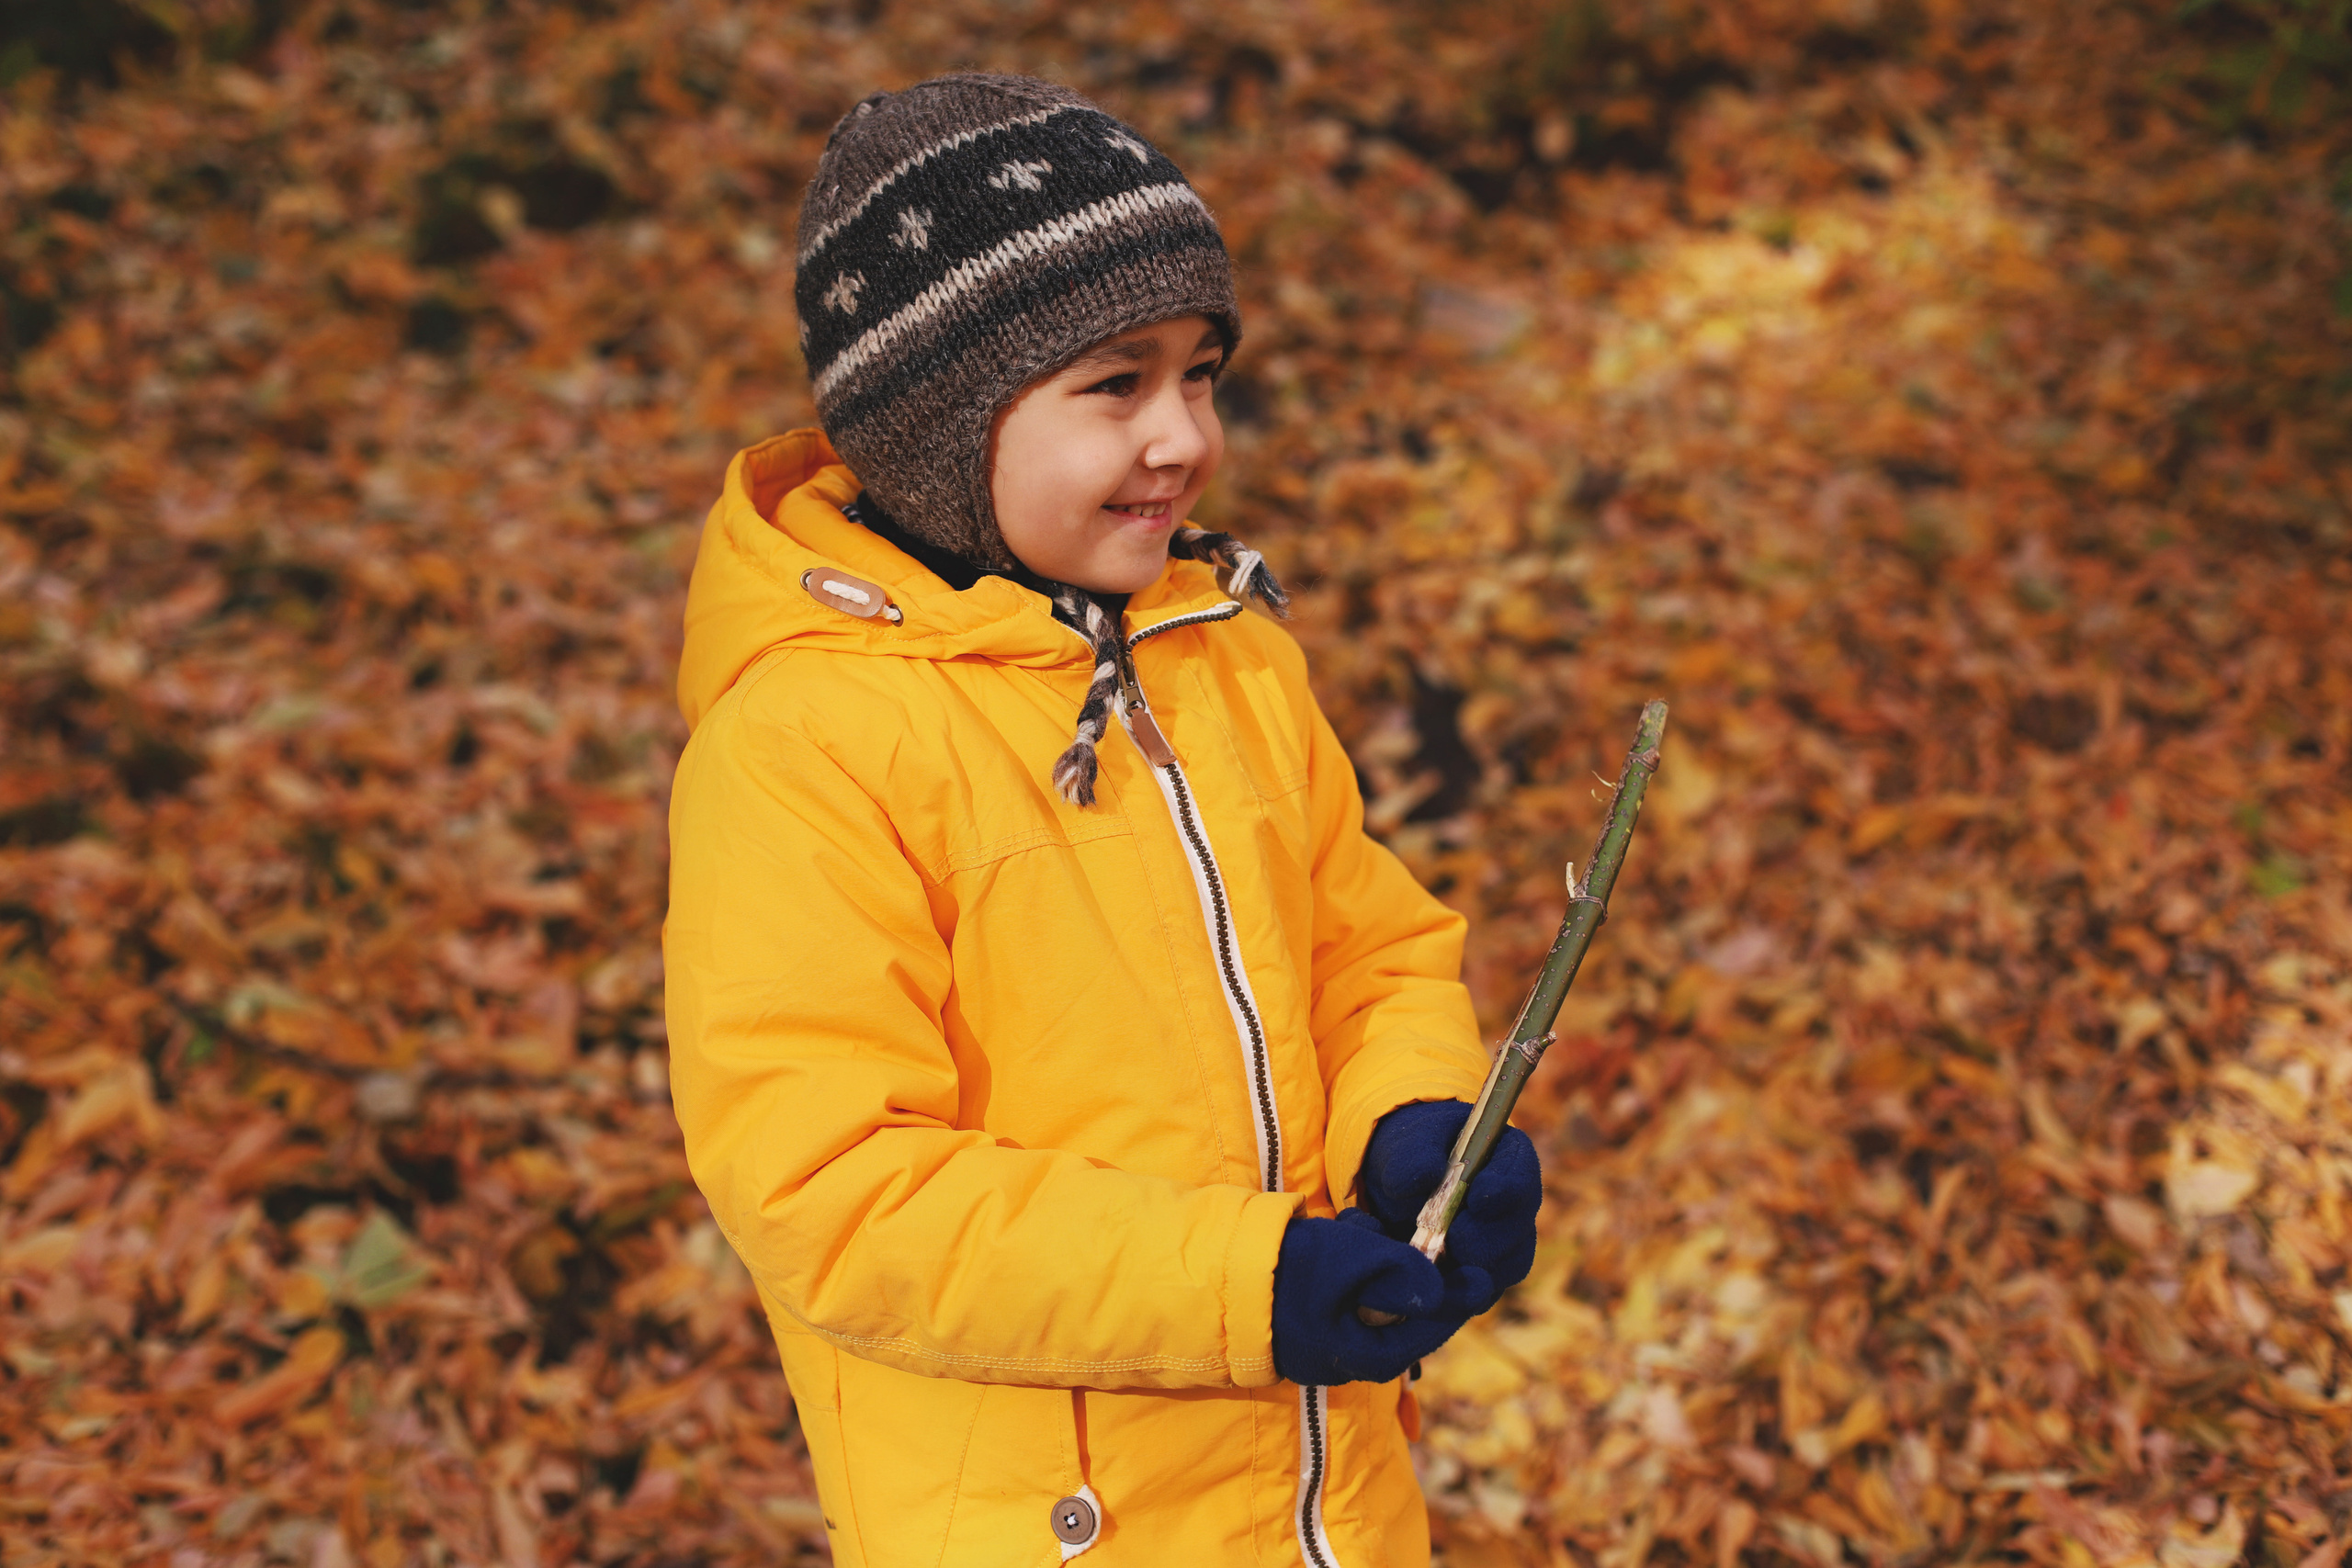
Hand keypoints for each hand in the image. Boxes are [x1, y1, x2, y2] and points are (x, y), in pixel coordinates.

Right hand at [1271, 1210, 1470, 1385]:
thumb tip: (1441, 1286)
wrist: (1218, 1277)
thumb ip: (1402, 1271)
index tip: (1483, 1269)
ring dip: (1378, 1256)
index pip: (1432, 1327)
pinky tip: (1339, 1231)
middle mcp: (1354, 1355)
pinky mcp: (1313, 1316)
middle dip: (1410, 1266)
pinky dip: (1353, 1258)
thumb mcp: (1352, 1261)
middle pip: (1406, 1310)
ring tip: (1358, 1226)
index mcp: (1369, 1355)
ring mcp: (1331, 1337)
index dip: (1460, 1295)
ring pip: (1378, 1292)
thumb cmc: (1288, 1271)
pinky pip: (1350, 1287)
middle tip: (1410, 1233)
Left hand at [1358, 1099, 1541, 1314]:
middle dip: (1487, 1239)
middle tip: (1457, 1238)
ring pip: (1502, 1270)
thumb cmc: (1414, 1153)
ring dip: (1472, 1272)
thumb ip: (1415, 1154)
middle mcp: (1515, 1208)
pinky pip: (1477, 1296)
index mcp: (1507, 1159)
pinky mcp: (1481, 1279)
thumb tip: (1425, 1175)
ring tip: (1436, 1266)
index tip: (1479, 1198)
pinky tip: (1427, 1288)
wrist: (1400, 1185)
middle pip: (1518, 1231)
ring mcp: (1502, 1248)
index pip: (1519, 1173)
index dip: (1506, 1188)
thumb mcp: (1407, 1143)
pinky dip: (1453, 1296)